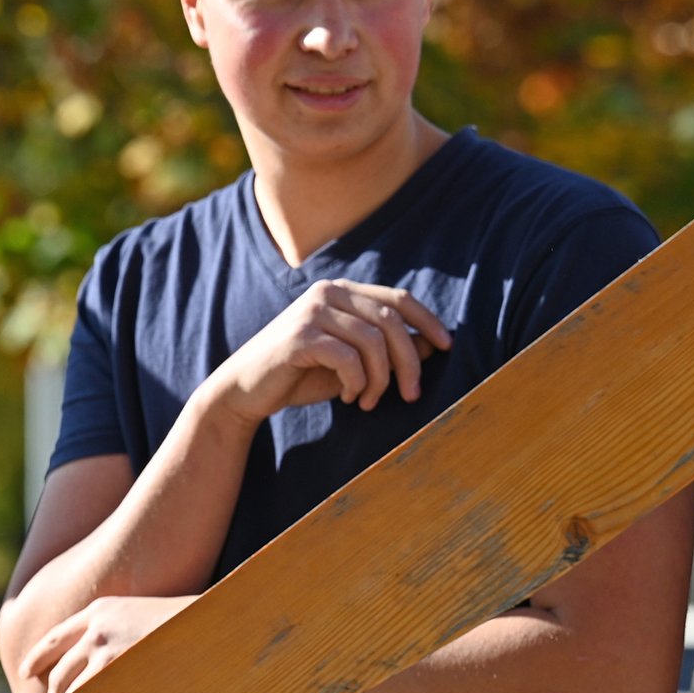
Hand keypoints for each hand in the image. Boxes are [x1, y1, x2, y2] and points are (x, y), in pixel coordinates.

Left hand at [20, 595, 191, 692]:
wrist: (210, 624)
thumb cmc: (182, 626)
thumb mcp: (138, 618)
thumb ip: (115, 635)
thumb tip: (102, 662)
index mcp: (99, 612)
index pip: (55, 637)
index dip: (36, 657)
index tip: (24, 672)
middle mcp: (96, 627)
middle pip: (59, 671)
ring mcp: (107, 647)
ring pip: (72, 691)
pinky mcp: (120, 667)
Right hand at [206, 280, 450, 424]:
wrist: (246, 390)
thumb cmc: (300, 375)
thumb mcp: (351, 362)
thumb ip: (385, 349)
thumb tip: (433, 345)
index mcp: (341, 291)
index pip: (398, 298)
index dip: (428, 321)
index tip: (447, 347)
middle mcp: (327, 292)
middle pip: (391, 320)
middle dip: (410, 361)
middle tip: (412, 394)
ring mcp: (312, 311)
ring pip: (373, 341)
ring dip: (382, 378)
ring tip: (371, 401)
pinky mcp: (300, 336)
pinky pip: (348, 358)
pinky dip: (358, 383)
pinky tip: (351, 398)